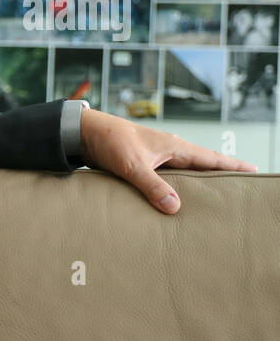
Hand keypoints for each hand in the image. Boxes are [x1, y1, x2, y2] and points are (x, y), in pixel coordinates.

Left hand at [78, 107, 257, 213]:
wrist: (84, 132)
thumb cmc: (110, 142)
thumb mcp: (132, 166)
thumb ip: (152, 186)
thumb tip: (176, 208)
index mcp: (175, 147)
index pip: (212, 159)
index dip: (234, 166)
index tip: (256, 172)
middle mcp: (170, 150)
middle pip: (203, 165)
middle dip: (222, 175)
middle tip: (242, 189)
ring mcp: (157, 156)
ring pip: (185, 171)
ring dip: (199, 182)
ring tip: (214, 196)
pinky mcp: (143, 163)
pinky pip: (168, 176)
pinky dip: (177, 185)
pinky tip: (177, 197)